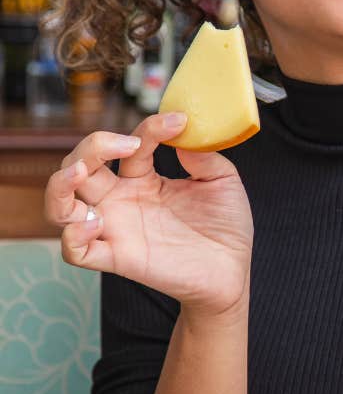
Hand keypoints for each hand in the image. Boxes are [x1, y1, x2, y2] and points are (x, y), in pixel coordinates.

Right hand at [44, 112, 253, 315]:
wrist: (232, 271)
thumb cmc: (225, 227)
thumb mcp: (223, 181)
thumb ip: (203, 155)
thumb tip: (183, 132)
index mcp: (144, 179)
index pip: (128, 145)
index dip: (148, 128)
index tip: (178, 122)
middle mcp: (122, 200)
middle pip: (78, 166)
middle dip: (89, 147)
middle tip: (125, 144)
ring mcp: (116, 228)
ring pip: (60, 205)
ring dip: (60, 184)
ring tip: (81, 171)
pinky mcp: (117, 258)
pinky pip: (74, 251)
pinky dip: (73, 236)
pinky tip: (97, 223)